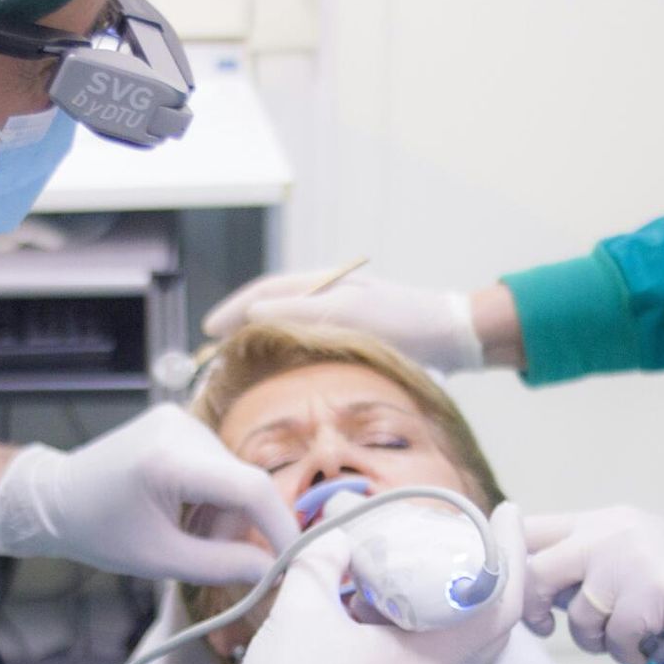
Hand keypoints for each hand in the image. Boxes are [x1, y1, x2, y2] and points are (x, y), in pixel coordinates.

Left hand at [0, 405, 296, 584]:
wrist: (55, 498)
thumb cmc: (99, 532)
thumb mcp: (160, 560)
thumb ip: (222, 567)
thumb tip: (274, 572)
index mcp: (169, 460)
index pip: (251, 488)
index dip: (280, 527)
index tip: (294, 561)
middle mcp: (180, 428)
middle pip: (243, 485)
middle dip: (238, 528)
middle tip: (209, 558)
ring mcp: (180, 419)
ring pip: (233, 477)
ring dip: (223, 514)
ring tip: (185, 536)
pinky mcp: (179, 421)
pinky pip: (217, 465)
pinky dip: (211, 496)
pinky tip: (181, 512)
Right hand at [166, 504, 527, 663]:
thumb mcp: (300, 606)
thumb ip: (324, 558)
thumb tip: (339, 538)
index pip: (499, 607)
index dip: (510, 555)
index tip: (505, 513)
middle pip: (484, 630)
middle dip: (483, 579)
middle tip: (469, 539)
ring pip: (448, 650)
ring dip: (441, 607)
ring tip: (410, 568)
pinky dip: (412, 633)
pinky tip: (369, 610)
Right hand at [202, 268, 485, 373]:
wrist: (456, 336)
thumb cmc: (407, 321)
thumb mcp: (352, 313)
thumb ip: (302, 312)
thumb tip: (253, 315)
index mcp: (324, 284)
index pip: (264, 292)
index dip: (233, 310)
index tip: (208, 330)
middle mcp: (328, 298)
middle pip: (271, 309)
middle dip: (240, 328)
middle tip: (214, 357)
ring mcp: (341, 320)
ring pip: (288, 330)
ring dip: (261, 345)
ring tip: (238, 368)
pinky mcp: (355, 343)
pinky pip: (308, 348)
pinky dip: (286, 359)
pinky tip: (281, 379)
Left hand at [522, 507, 663, 663]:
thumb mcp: (640, 556)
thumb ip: (593, 565)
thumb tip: (540, 595)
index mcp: (604, 520)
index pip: (530, 530)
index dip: (513, 569)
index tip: (528, 603)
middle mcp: (610, 532)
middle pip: (533, 570)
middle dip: (534, 608)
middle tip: (549, 627)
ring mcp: (630, 560)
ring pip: (577, 614)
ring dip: (600, 641)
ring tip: (632, 640)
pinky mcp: (652, 591)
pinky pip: (617, 639)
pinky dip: (633, 655)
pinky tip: (655, 648)